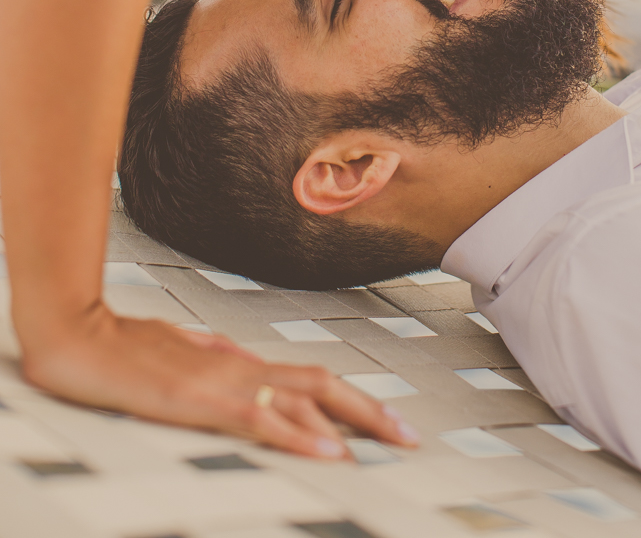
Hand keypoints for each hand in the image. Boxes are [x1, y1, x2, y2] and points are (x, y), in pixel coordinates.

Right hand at [22, 304, 418, 457]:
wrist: (82, 337)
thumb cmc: (125, 344)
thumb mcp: (178, 350)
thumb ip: (211, 354)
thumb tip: (235, 356)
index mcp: (237, 360)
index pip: (307, 378)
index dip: (350, 399)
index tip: (387, 420)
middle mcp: (241, 367)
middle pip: (321, 383)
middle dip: (370, 412)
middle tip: (409, 437)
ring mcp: (225, 382)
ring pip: (303, 397)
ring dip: (349, 423)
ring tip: (386, 445)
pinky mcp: (203, 401)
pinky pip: (264, 419)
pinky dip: (301, 435)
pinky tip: (329, 450)